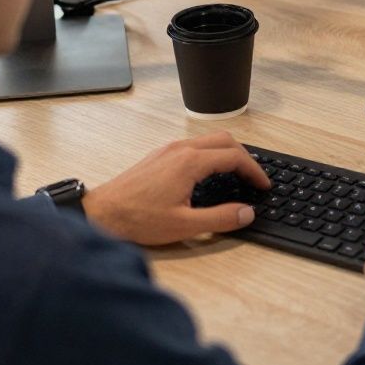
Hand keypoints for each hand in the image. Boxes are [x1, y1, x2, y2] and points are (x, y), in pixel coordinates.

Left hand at [82, 130, 269, 245]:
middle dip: (245, 157)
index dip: (254, 171)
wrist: (101, 213)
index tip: (263, 185)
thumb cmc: (137, 219)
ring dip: (227, 153)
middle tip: (254, 178)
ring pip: (208, 140)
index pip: (234, 157)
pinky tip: (208, 174)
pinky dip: (210, 154)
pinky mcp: (159, 155)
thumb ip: (220, 219)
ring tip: (236, 175)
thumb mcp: (184, 225)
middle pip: (225, 140)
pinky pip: (194, 145)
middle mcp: (180, 149)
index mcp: (190, 162)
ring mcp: (168, 150)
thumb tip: (247, 213)